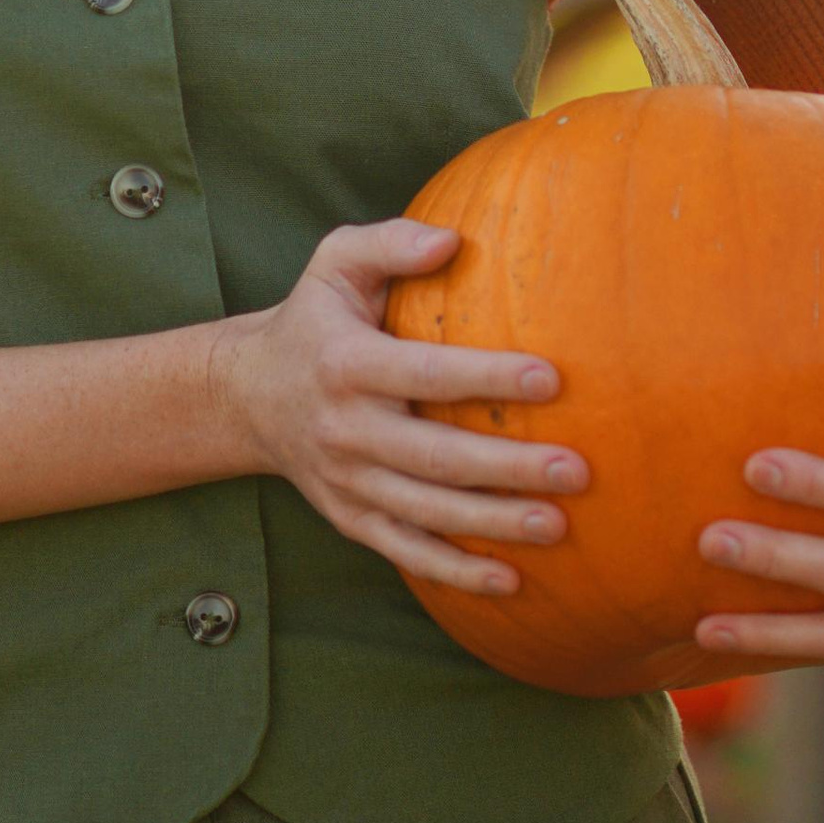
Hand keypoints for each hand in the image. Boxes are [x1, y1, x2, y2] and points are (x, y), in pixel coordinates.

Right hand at [209, 218, 588, 596]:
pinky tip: (510, 580)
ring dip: (494, 524)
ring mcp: (347, 481)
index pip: (426, 374)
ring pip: (428, 512)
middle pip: (435, 457)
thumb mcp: (336, 262)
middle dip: (508, 467)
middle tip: (575, 470)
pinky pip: (406, 551)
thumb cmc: (314, 318)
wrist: (248, 396)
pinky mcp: (350, 518)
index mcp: (347, 364)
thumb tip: (453, 241)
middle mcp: (345, 429)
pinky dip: (455, 571)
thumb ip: (391, 243)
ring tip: (559, 524)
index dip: (488, 377)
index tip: (551, 379)